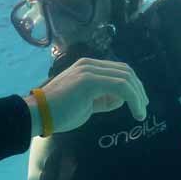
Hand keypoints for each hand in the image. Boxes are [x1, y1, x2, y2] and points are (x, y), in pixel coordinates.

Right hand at [27, 57, 148, 135]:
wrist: (37, 115)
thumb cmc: (58, 113)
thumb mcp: (86, 105)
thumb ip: (103, 99)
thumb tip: (119, 100)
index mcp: (88, 67)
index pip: (118, 70)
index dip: (133, 85)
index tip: (139, 103)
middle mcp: (89, 64)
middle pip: (126, 71)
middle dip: (139, 90)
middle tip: (143, 108)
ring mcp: (89, 71)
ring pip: (126, 78)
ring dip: (138, 96)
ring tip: (140, 112)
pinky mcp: (90, 81)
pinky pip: (121, 87)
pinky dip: (134, 99)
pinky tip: (136, 112)